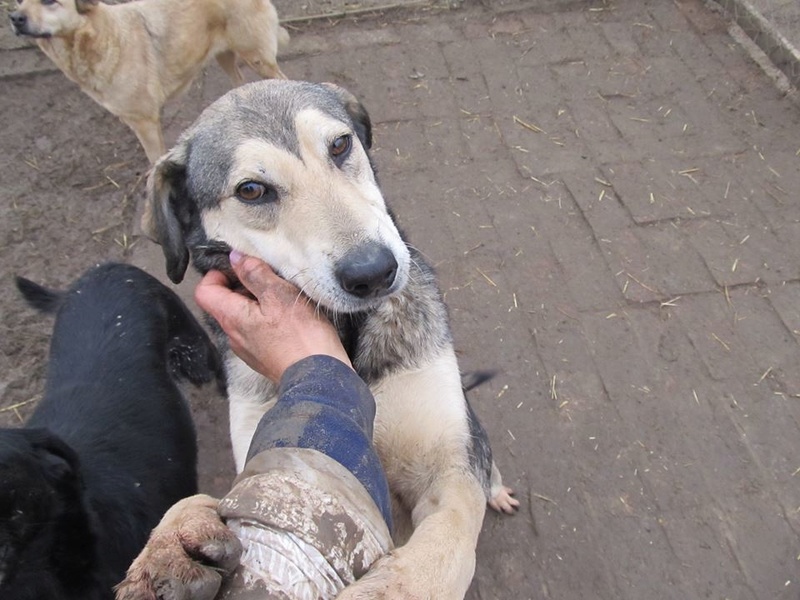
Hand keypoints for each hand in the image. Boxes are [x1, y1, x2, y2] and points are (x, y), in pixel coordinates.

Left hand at [194, 251, 351, 381]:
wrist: (320, 377)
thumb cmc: (301, 336)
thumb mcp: (279, 294)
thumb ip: (255, 274)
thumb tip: (236, 258)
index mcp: (232, 318)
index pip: (204, 291)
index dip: (218, 274)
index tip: (241, 268)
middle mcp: (234, 336)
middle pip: (225, 303)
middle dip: (245, 286)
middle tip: (272, 280)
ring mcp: (248, 350)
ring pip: (244, 317)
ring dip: (260, 303)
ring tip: (286, 299)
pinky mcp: (264, 358)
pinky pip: (258, 332)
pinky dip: (270, 320)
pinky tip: (292, 320)